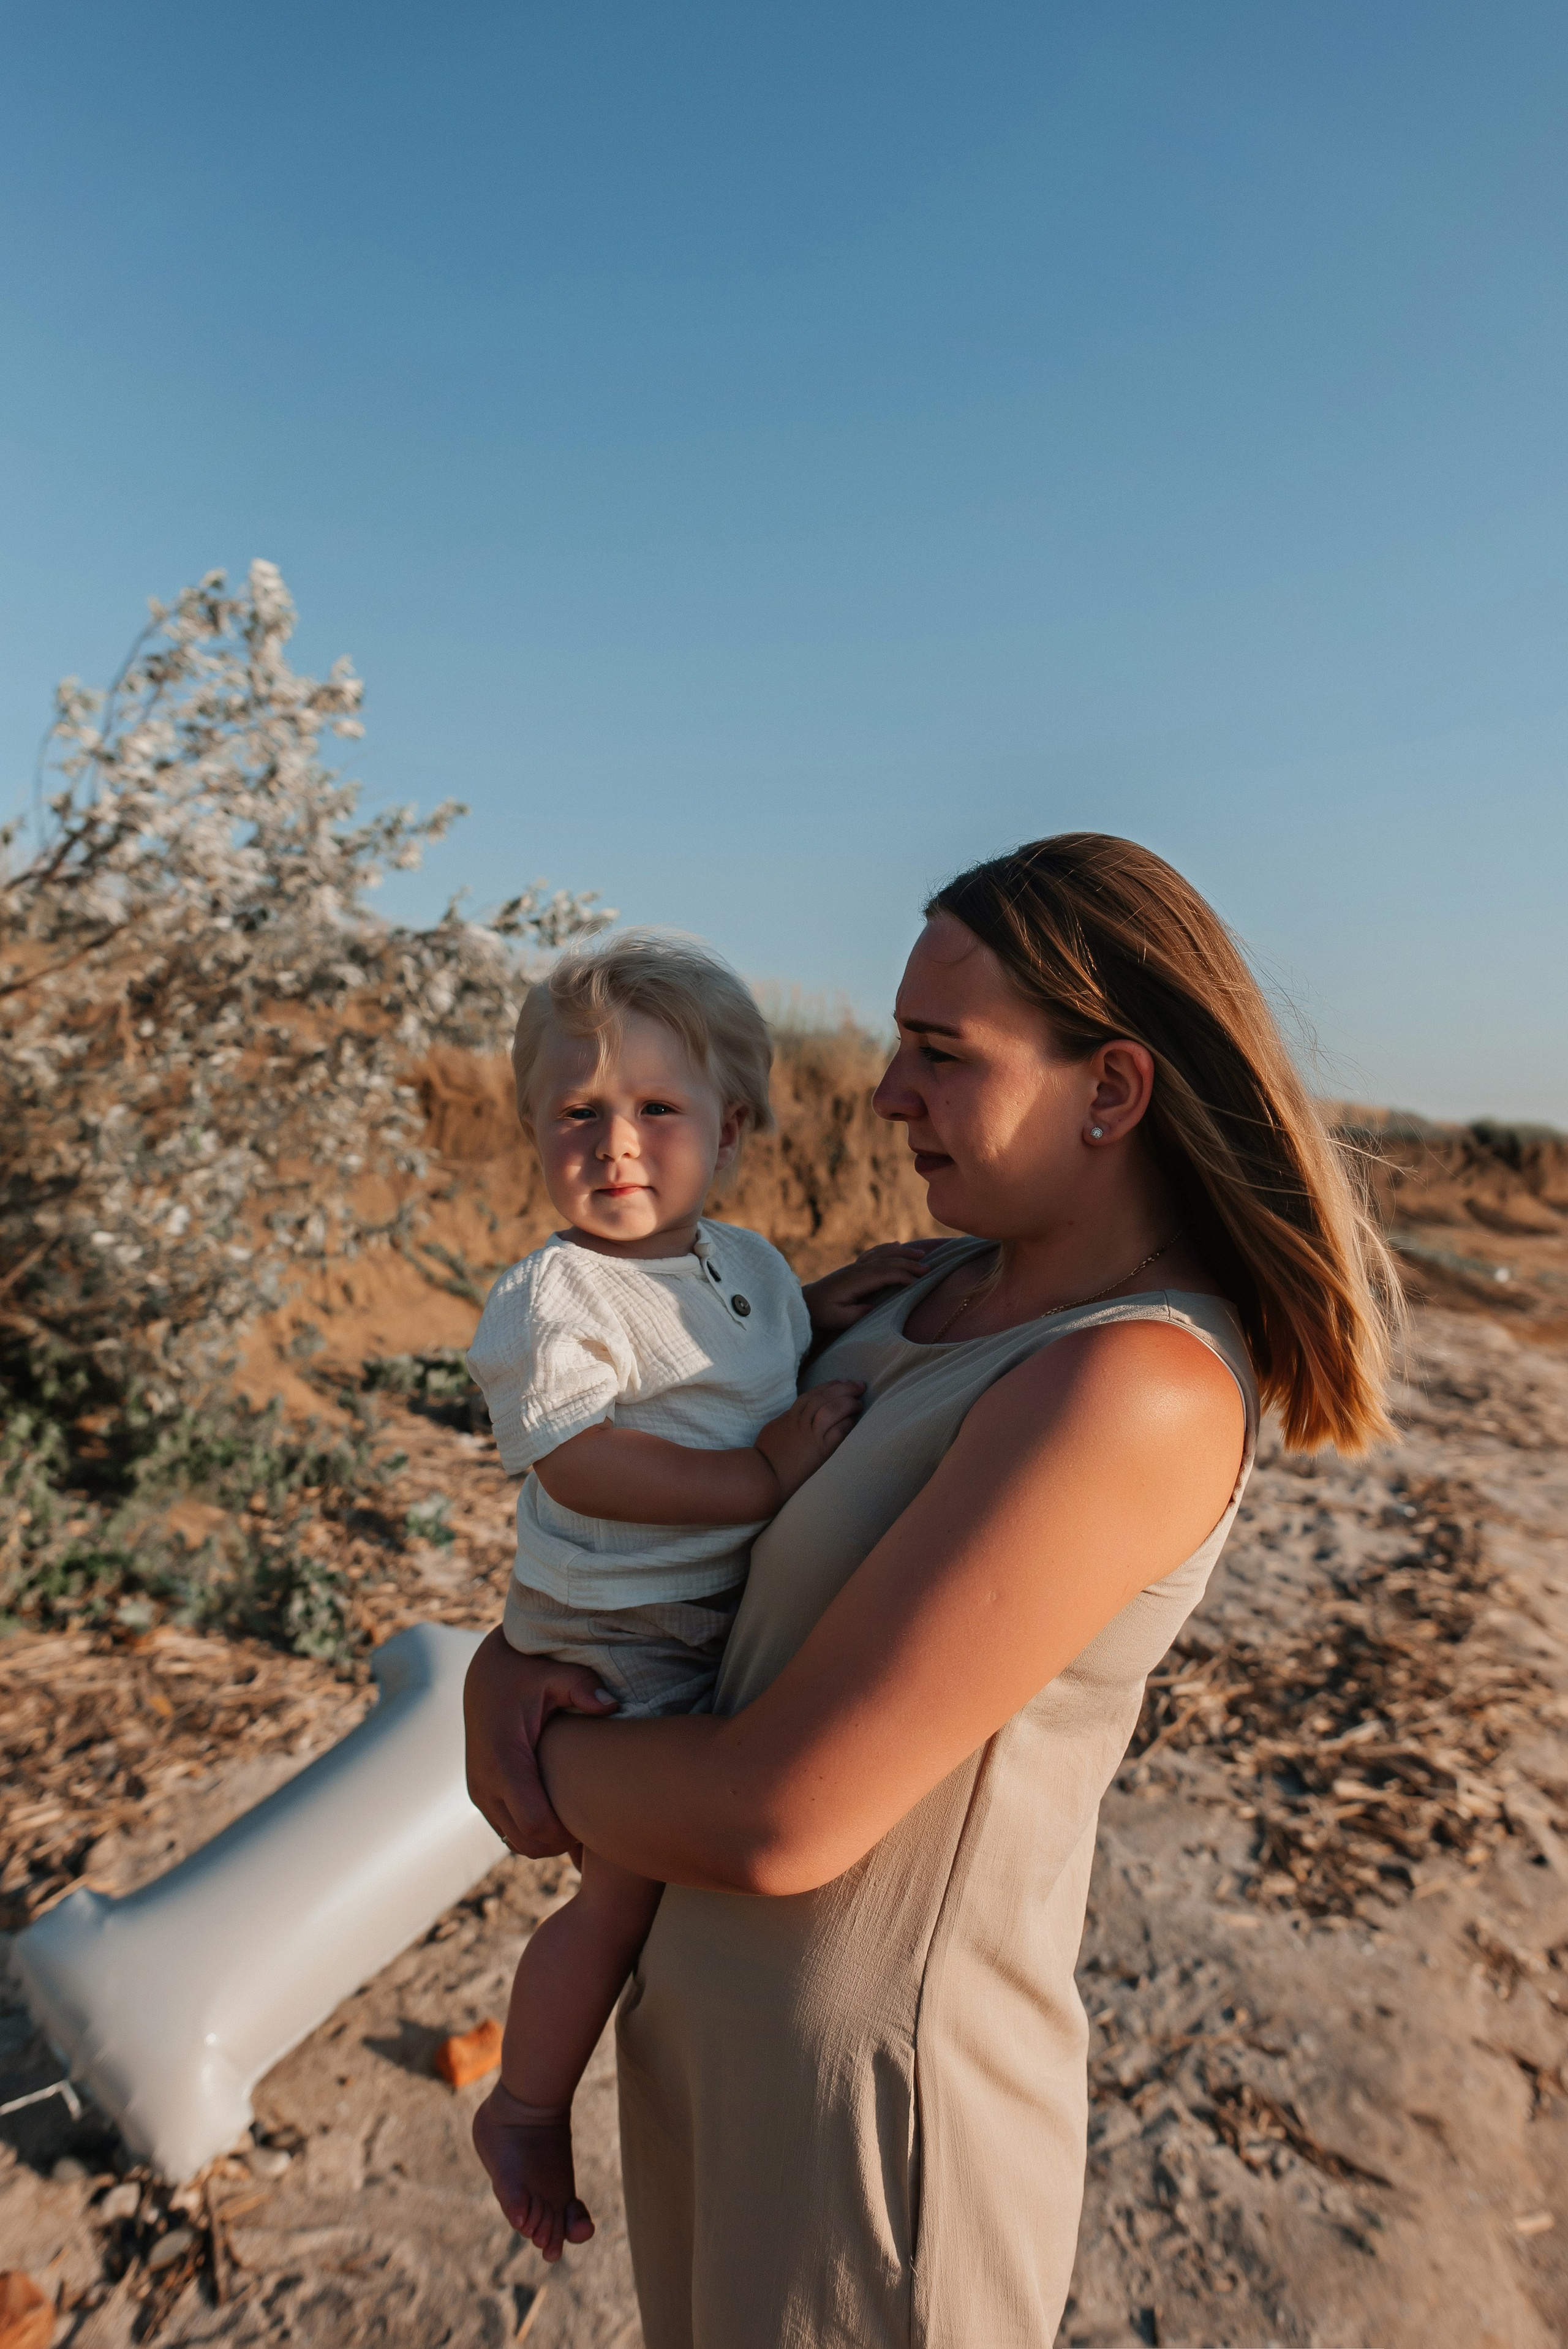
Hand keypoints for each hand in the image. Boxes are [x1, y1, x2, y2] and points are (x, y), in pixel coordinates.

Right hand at [464, 1628, 619, 1857]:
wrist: (483, 1674)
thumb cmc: (523, 1673)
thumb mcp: (553, 1673)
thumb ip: (582, 1686)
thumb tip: (611, 1705)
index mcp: (503, 1760)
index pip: (536, 1825)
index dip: (568, 1832)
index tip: (594, 1813)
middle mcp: (485, 1784)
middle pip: (528, 1844)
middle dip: (562, 1841)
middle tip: (592, 1816)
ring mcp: (479, 1792)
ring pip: (516, 1843)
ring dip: (547, 1838)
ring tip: (576, 1810)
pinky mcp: (480, 1794)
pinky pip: (507, 1831)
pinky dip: (532, 1831)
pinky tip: (557, 1805)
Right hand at [753, 1379, 864, 1501]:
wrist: (765, 1474)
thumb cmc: (766, 1453)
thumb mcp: (775, 1428)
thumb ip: (789, 1418)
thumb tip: (800, 1412)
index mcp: (791, 1415)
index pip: (813, 1394)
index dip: (830, 1386)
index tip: (843, 1382)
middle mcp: (801, 1421)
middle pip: (825, 1397)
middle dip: (845, 1388)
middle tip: (859, 1385)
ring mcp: (811, 1434)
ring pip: (831, 1410)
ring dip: (848, 1403)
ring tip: (859, 1403)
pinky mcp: (820, 1450)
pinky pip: (837, 1432)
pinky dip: (847, 1423)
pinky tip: (854, 1420)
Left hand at [802, 1239, 943, 1333]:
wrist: (806, 1301)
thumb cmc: (822, 1312)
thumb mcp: (837, 1318)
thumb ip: (855, 1314)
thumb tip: (873, 1308)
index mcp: (856, 1280)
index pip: (885, 1274)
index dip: (903, 1276)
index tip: (919, 1282)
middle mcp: (857, 1269)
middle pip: (888, 1262)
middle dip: (910, 1263)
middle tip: (930, 1267)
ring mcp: (856, 1265)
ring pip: (883, 1254)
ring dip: (902, 1252)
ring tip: (921, 1252)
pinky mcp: (854, 1266)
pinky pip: (874, 1253)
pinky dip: (887, 1247)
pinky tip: (897, 1244)